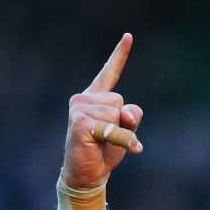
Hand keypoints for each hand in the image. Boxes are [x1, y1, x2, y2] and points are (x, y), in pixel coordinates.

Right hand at [61, 33, 143, 188]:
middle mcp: (84, 98)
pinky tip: (102, 146)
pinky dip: (118, 140)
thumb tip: (125, 112)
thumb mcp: (126, 130)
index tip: (129, 36)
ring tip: (102, 141)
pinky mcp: (79, 122)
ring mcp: (79, 108)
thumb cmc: (105, 151)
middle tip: (109, 136)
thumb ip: (131, 116)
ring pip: (117, 113)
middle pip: (120, 100)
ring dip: (119, 133)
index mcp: (95, 97)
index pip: (109, 72)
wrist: (88, 173)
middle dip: (123, 122)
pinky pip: (112, 128)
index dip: (120, 55)